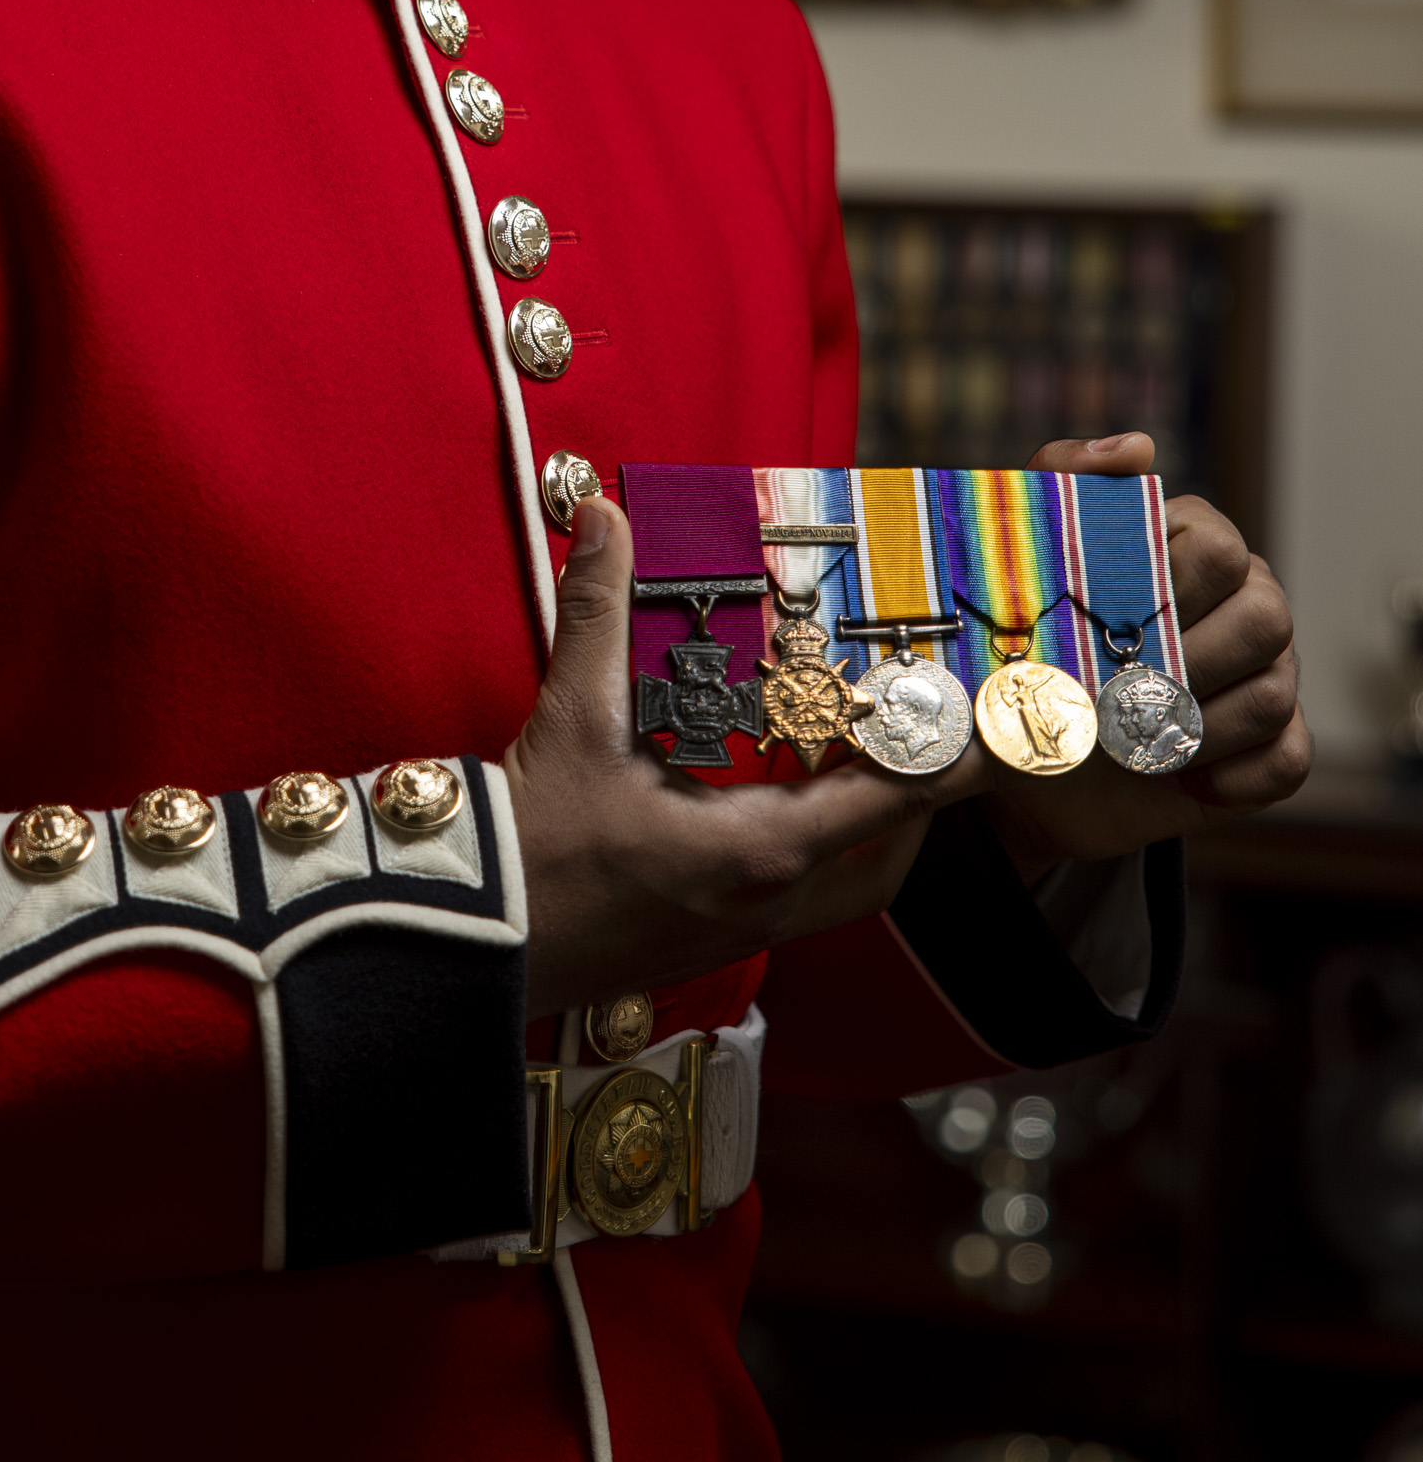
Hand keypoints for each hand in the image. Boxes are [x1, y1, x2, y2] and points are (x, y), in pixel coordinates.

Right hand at [506, 498, 970, 1014]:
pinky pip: (798, 900)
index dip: (946, 757)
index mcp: (757, 849)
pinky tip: (781, 803)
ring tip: (862, 762)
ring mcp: (741, 931)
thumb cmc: (528, 846)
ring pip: (846, 887)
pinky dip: (817, 851)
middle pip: (885, 857)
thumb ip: (601, 611)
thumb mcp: (572, 717)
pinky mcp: (708, 943)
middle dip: (917, 802)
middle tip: (927, 735)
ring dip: (868, 831)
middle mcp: (767, 901)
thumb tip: (608, 519)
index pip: (889, 800)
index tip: (990, 721)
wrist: (470, 940)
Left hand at [975, 432, 1310, 875]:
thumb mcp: (1019, 560)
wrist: (1028, 757)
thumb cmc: (1028, 646)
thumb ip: (1062, 482)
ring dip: (1193, 728)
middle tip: (1112, 692)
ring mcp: (1269, 673)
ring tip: (1129, 740)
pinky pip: (1289, 759)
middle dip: (1183, 664)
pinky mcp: (1271, 748)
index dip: (1164, 588)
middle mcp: (1245, 601)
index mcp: (1196, 543)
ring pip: (1274, 692)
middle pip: (1266, 616)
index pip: (1217, 546)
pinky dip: (1234, 776)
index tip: (1098, 621)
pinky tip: (1177, 777)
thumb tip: (1139, 445)